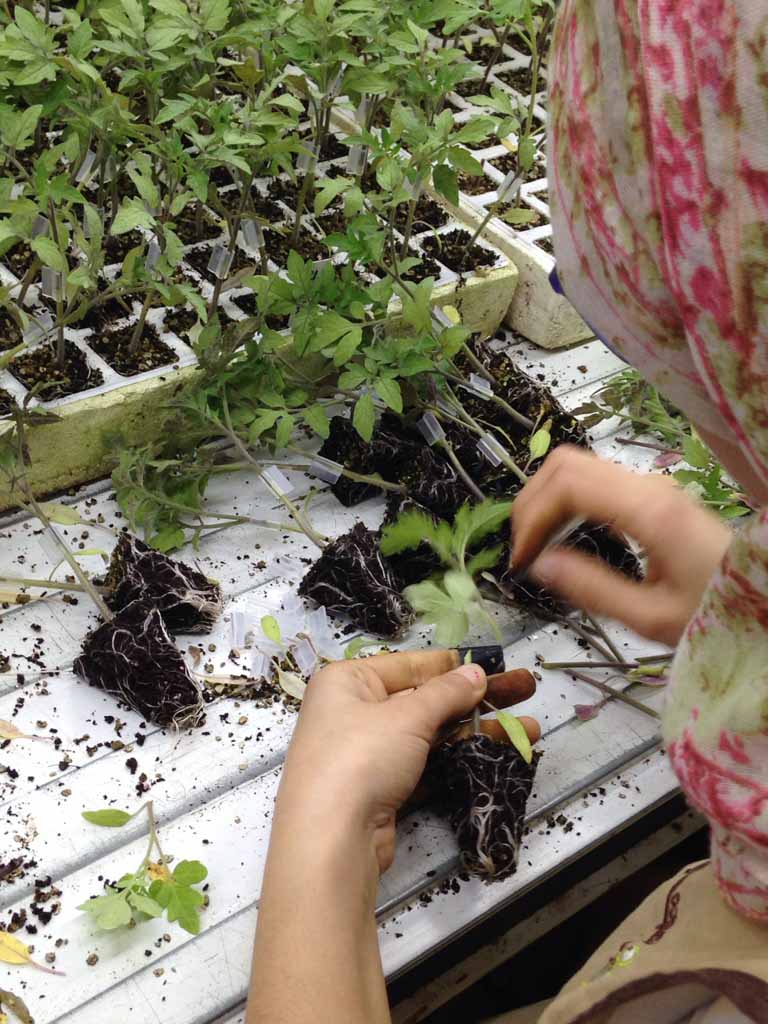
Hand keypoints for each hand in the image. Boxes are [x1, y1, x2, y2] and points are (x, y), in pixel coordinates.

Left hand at [277, 650, 538, 872]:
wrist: (331, 841)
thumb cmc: (361, 757)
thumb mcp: (407, 715)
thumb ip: (446, 693)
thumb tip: (476, 673)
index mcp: (347, 682)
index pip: (409, 665)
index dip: (454, 666)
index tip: (495, 665)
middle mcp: (353, 712)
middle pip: (424, 699)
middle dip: (476, 699)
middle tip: (525, 691)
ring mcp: (367, 754)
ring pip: (430, 735)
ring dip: (477, 731)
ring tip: (529, 730)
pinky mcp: (381, 791)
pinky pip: (426, 765)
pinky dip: (459, 760)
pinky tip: (498, 755)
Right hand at [510, 447, 731, 645]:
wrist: (766, 599)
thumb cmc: (714, 610)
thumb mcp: (650, 616)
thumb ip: (591, 588)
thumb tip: (539, 565)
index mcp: (647, 510)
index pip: (566, 484)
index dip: (532, 517)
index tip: (521, 559)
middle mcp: (647, 487)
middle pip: (565, 463)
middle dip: (531, 502)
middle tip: (522, 550)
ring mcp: (650, 486)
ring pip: (576, 466)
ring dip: (545, 499)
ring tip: (537, 545)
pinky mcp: (651, 495)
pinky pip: (594, 480)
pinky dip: (565, 500)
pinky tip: (562, 536)